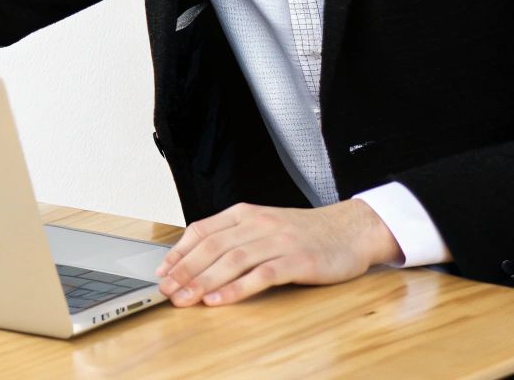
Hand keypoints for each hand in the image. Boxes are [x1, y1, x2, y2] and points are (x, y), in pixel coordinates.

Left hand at [156, 200, 402, 306]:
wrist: (351, 229)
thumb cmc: (304, 233)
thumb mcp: (264, 226)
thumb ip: (234, 237)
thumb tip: (195, 260)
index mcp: (245, 213)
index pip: (202, 231)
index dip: (179, 252)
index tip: (162, 271)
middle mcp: (259, 224)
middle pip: (212, 247)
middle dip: (185, 270)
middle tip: (166, 290)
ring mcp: (279, 241)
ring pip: (232, 260)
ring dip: (204, 281)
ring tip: (185, 298)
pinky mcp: (299, 260)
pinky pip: (262, 275)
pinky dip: (237, 288)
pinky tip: (219, 300)